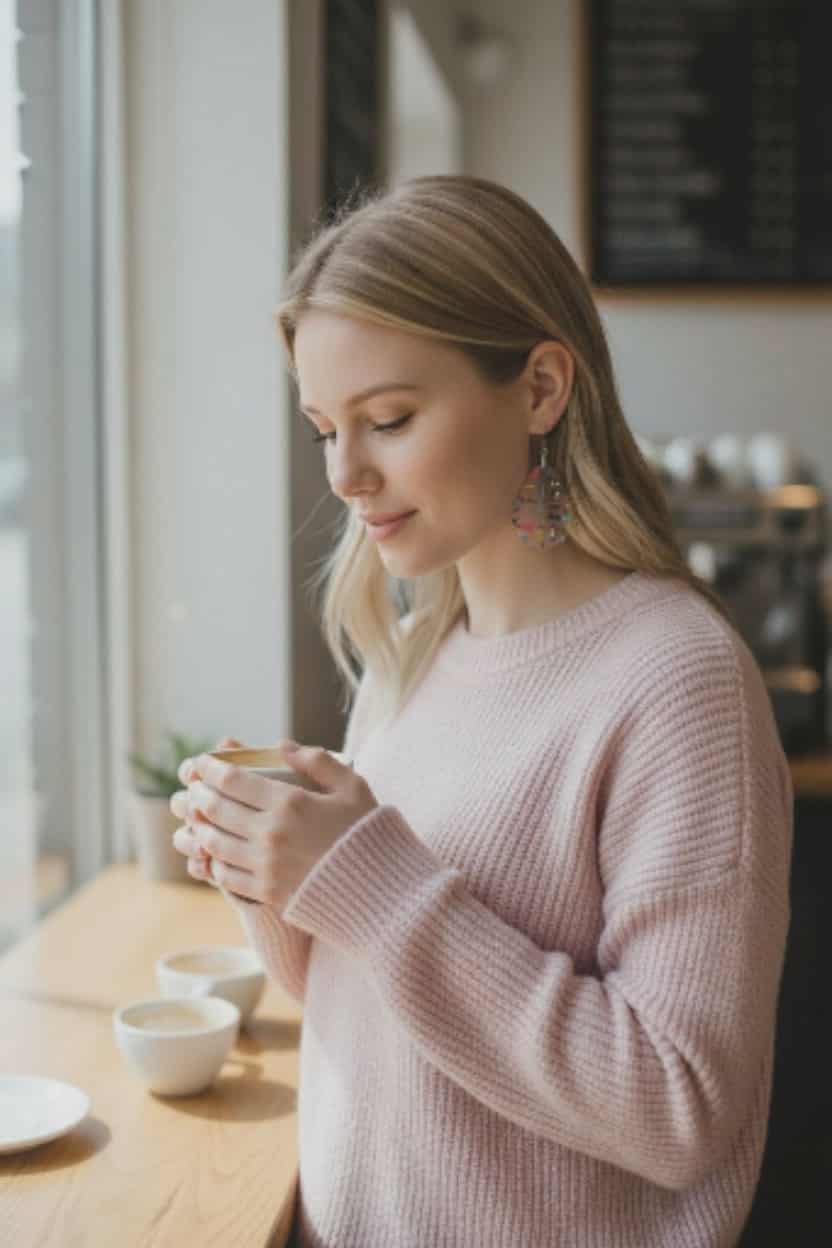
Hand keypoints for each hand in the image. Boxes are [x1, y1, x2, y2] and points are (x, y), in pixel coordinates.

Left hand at [170, 738, 378, 909]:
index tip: (200, 763)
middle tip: (192, 787)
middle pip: (217, 810)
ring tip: (196, 816)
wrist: (381, 891)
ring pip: (215, 843)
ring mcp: (266, 866)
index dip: (210, 769)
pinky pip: (226, 875)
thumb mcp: (352, 786)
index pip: (233, 781)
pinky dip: (213, 860)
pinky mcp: (267, 892)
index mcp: (290, 803)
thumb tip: (282, 746)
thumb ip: (318, 761)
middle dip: (198, 794)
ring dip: (199, 826)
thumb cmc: (367, 833)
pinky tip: (213, 852)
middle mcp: (271, 834)